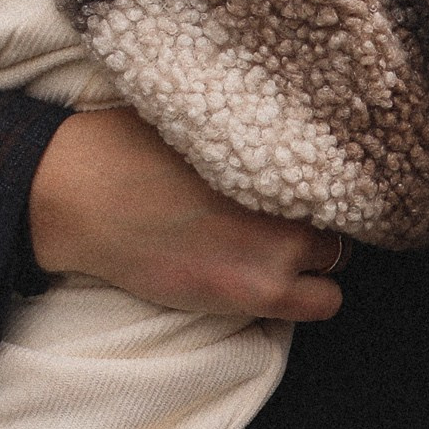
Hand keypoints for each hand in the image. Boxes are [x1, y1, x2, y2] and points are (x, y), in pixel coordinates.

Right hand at [29, 108, 347, 321]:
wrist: (82, 195)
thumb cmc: (129, 147)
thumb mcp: (207, 124)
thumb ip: (258, 137)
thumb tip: (286, 133)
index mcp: (285, 152)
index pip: (345, 175)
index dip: (328, 187)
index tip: (312, 191)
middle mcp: (294, 199)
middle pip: (346, 218)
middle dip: (323, 223)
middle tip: (290, 224)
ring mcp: (279, 251)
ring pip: (339, 266)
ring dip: (317, 263)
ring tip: (278, 255)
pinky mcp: (256, 292)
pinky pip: (321, 304)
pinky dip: (307, 297)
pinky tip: (272, 282)